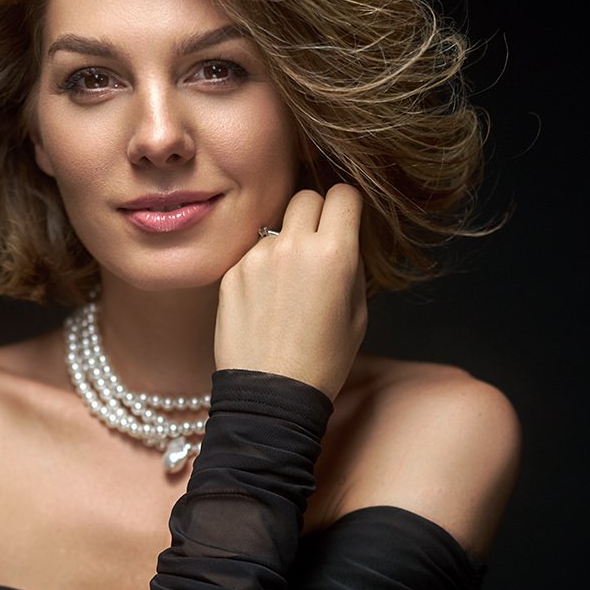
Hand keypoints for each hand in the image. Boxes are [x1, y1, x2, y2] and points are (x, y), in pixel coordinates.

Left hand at [214, 185, 366, 398]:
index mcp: (334, 253)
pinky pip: (253, 254)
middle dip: (316, 214)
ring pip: (277, 227)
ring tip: (288, 287)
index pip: (344, 194)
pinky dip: (261, 268)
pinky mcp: (232, 273)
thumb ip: (351, 265)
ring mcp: (257, 257)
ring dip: (286, 243)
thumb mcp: (357, 313)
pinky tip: (266, 302)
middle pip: (306, 197)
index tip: (345, 220)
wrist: (271, 395)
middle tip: (318, 245)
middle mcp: (293, 246)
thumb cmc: (322, 361)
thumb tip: (343, 238)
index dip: (348, 207)